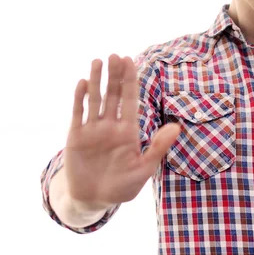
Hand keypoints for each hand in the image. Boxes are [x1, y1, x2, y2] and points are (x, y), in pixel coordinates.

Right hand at [63, 54, 179, 210]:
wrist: (94, 199)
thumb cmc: (122, 185)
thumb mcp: (144, 168)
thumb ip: (158, 147)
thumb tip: (177, 127)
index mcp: (128, 130)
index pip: (130, 99)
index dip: (131, 80)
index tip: (131, 61)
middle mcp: (111, 125)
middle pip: (114, 95)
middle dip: (115, 75)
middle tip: (115, 55)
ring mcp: (93, 129)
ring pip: (95, 99)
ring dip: (96, 80)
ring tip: (98, 61)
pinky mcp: (76, 136)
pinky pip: (78, 113)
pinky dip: (80, 98)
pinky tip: (82, 82)